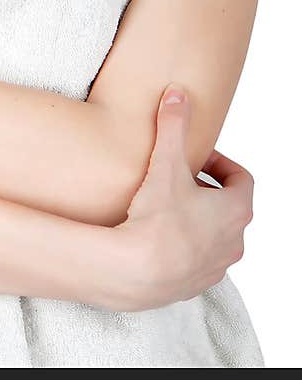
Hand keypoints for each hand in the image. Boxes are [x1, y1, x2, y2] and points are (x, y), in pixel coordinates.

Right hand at [110, 85, 253, 311]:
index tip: (200, 157)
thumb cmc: (159, 220)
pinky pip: (197, 259)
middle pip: (229, 207)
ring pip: (215, 235)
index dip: (222, 163)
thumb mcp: (167, 164)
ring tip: (167, 205)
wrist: (137, 272)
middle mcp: (234, 242)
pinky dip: (184, 244)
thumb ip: (173, 126)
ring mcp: (216, 267)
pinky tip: (156, 234)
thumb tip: (177, 94)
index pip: (242, 180)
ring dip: (197, 219)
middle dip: (207, 190)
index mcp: (236, 211)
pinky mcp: (195, 284)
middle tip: (180, 177)